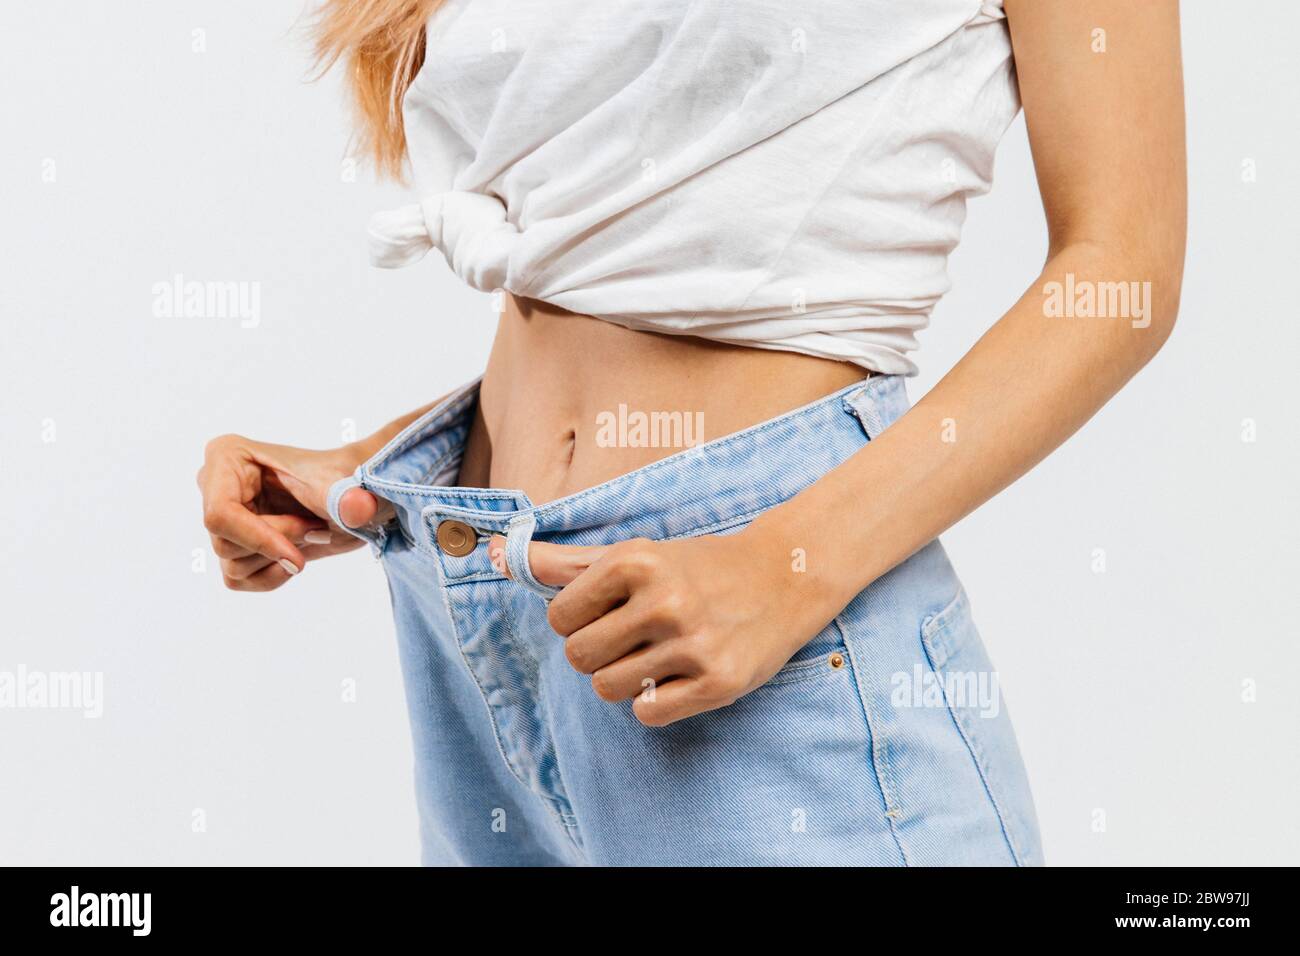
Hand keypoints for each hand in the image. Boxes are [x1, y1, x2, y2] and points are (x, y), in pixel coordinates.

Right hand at [197, 434, 386, 590]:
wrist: (357, 497)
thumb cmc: (347, 478)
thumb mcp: (348, 484)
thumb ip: (350, 496)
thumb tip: (357, 509)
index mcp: (227, 456)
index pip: (220, 514)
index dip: (259, 539)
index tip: (296, 555)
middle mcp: (215, 486)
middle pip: (225, 543)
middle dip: (278, 543)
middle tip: (316, 527)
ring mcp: (222, 518)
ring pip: (232, 566)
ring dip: (280, 558)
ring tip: (310, 532)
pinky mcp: (233, 545)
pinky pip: (237, 580)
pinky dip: (272, 576)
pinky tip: (296, 556)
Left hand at [489, 529, 839, 725]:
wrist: (784, 577)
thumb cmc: (697, 567)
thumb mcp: (634, 554)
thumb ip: (564, 561)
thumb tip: (497, 552)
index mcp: (636, 561)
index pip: (559, 617)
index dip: (577, 620)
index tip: (608, 612)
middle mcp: (664, 601)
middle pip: (579, 658)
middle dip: (597, 653)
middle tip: (632, 637)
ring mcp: (693, 644)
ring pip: (609, 689)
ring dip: (625, 679)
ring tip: (658, 655)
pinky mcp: (719, 683)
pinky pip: (648, 714)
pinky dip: (654, 702)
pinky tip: (678, 676)